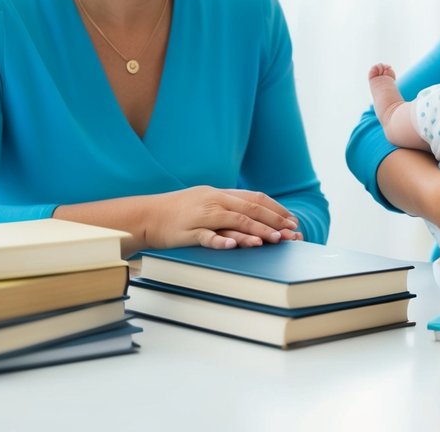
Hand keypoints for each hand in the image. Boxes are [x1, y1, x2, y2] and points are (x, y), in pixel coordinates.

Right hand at [144, 186, 300, 249]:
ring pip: (233, 221)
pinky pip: (206, 236)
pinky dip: (220, 240)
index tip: (292, 220)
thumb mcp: (206, 202)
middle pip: (249, 209)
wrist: (147, 215)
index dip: (276, 209)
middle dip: (273, 221)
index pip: (254, 199)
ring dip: (255, 230)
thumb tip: (254, 214)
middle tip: (291, 232)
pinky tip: (233, 245)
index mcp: (220, 194)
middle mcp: (214, 202)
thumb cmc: (179, 212)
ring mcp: (201, 216)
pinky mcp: (187, 231)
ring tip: (273, 239)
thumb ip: (228, 206)